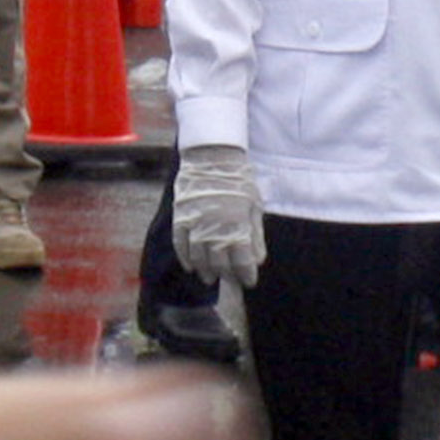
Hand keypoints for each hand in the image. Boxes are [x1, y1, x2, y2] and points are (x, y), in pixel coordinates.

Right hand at [170, 142, 262, 288]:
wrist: (212, 158)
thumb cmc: (238, 181)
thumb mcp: (254, 206)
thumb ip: (255, 235)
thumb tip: (258, 260)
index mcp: (237, 225)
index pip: (242, 261)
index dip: (246, 275)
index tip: (249, 281)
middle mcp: (216, 228)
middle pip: (219, 264)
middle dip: (226, 275)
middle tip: (230, 280)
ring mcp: (196, 224)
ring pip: (199, 258)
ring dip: (205, 271)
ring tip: (210, 278)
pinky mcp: (181, 219)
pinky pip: (181, 246)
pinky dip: (186, 259)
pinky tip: (191, 267)